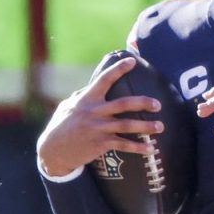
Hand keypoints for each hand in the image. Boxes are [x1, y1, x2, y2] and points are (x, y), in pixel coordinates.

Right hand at [36, 56, 161, 176]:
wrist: (52, 152)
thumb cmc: (61, 127)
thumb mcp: (67, 107)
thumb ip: (81, 96)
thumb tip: (89, 86)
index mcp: (86, 100)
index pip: (103, 80)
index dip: (118, 69)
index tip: (132, 61)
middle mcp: (93, 112)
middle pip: (123, 104)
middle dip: (143, 102)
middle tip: (158, 104)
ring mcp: (98, 128)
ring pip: (127, 125)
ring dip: (146, 126)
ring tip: (161, 126)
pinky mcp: (100, 144)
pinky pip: (124, 145)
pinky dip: (139, 148)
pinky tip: (151, 149)